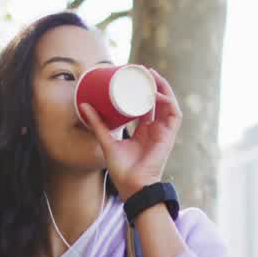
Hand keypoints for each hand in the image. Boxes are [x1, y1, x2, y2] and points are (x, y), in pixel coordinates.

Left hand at [79, 67, 181, 199]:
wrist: (132, 186)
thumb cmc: (122, 170)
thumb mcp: (107, 141)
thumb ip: (98, 125)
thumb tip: (84, 105)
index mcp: (144, 131)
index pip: (147, 105)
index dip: (143, 90)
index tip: (133, 77)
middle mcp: (156, 129)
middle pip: (159, 101)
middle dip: (153, 84)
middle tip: (142, 70)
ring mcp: (164, 132)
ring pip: (169, 103)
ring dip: (163, 88)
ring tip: (151, 75)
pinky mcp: (169, 137)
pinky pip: (174, 115)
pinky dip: (169, 102)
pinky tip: (159, 92)